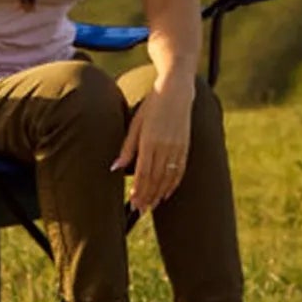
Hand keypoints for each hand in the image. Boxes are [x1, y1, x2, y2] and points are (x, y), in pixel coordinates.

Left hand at [114, 80, 192, 211]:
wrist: (176, 90)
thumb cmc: (152, 105)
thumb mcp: (135, 122)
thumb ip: (127, 147)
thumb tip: (115, 167)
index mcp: (149, 140)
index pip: (143, 173)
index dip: (138, 190)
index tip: (132, 203)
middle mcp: (165, 146)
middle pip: (155, 179)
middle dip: (147, 197)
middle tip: (140, 210)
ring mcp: (177, 148)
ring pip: (168, 178)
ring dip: (159, 194)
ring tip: (151, 206)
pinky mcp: (186, 147)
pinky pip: (180, 171)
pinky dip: (173, 185)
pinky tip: (166, 194)